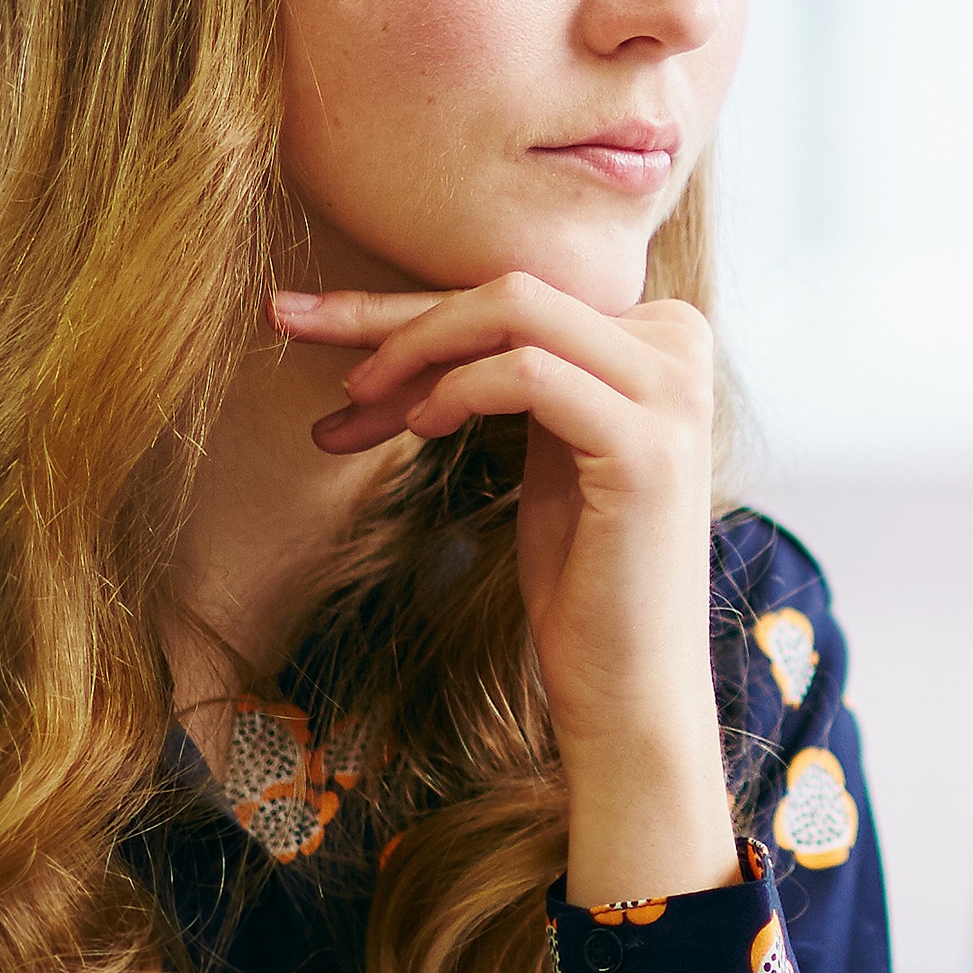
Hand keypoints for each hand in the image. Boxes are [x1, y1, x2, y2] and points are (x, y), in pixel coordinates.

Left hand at [269, 276, 734, 904]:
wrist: (629, 684)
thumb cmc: (582, 573)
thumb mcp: (539, 448)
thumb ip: (503, 372)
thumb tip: (389, 321)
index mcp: (659, 335)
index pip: (516, 293)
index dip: (409, 308)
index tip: (312, 319)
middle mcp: (679, 344)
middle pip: (509, 288)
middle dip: (391, 310)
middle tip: (293, 323)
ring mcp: (671, 392)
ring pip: (515, 310)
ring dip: (413, 346)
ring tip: (354, 399)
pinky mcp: (645, 445)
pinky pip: (527, 374)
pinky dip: (457, 389)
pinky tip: (417, 425)